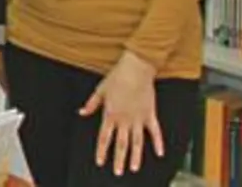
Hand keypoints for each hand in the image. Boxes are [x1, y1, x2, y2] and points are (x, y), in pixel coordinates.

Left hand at [79, 51, 163, 175]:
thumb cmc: (117, 77)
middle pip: (121, 144)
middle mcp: (124, 120)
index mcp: (111, 115)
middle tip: (118, 172)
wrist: (136, 69)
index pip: (104, 138)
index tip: (100, 162)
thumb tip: (81, 112)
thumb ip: (91, 104)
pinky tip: (159, 153)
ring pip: (137, 142)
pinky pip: (155, 132)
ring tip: (134, 168)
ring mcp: (138, 118)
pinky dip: (158, 143)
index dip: (102, 151)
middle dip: (119, 159)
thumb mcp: (100, 90)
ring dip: (136, 156)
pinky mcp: (150, 114)